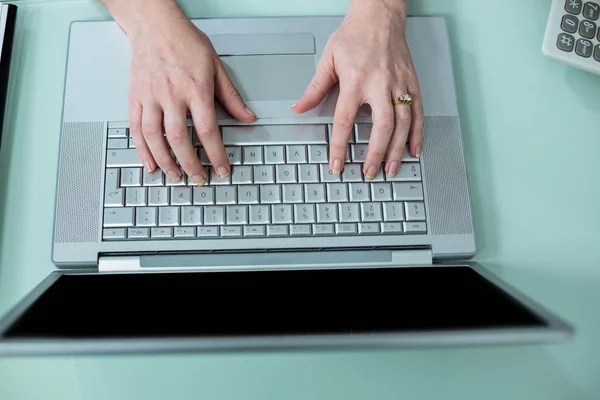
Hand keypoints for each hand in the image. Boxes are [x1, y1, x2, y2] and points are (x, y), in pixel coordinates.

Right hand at [117, 1, 255, 183]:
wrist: (154, 24)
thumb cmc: (185, 42)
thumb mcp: (216, 66)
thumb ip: (231, 96)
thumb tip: (247, 117)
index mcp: (195, 89)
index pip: (208, 130)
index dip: (216, 154)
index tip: (221, 169)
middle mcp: (171, 95)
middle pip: (179, 139)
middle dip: (190, 164)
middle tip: (198, 178)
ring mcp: (150, 97)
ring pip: (155, 137)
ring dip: (166, 161)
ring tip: (176, 176)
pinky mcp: (135, 98)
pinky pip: (136, 129)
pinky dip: (142, 150)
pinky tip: (150, 163)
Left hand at [292, 0, 422, 179]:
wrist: (379, 15)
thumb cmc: (354, 35)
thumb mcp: (328, 60)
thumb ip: (314, 88)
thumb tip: (299, 108)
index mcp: (355, 80)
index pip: (345, 120)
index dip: (339, 146)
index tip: (336, 165)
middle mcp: (379, 84)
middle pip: (381, 126)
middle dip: (376, 154)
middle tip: (370, 174)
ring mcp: (399, 84)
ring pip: (403, 122)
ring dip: (398, 149)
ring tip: (392, 169)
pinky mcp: (412, 82)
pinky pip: (418, 111)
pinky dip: (418, 133)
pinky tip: (414, 150)